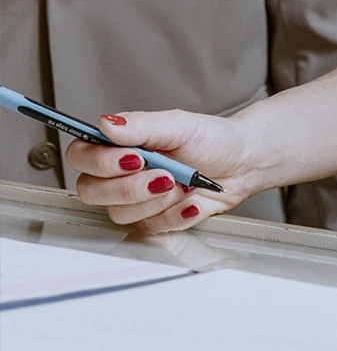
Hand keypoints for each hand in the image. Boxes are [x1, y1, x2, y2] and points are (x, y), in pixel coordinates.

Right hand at [68, 109, 258, 234]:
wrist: (242, 163)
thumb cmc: (211, 139)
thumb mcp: (178, 125)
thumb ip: (141, 125)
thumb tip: (106, 123)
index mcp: (119, 145)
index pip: (81, 156)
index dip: (98, 162)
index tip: (133, 157)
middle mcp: (119, 175)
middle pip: (92, 191)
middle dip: (130, 187)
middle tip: (164, 174)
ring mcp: (135, 200)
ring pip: (120, 213)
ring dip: (157, 199)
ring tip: (184, 182)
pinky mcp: (153, 220)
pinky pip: (151, 227)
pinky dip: (176, 213)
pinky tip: (192, 199)